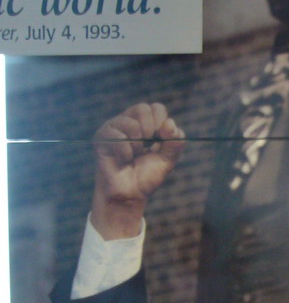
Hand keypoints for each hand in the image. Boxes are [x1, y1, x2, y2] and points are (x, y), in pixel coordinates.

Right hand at [92, 102, 184, 238]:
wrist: (130, 194)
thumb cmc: (147, 176)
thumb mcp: (168, 160)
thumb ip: (175, 142)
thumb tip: (170, 123)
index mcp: (145, 123)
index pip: (156, 108)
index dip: (162, 123)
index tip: (161, 140)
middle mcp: (128, 121)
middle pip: (143, 108)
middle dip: (150, 131)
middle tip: (146, 148)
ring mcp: (113, 127)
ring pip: (131, 124)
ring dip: (137, 146)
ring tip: (133, 156)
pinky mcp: (101, 138)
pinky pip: (118, 138)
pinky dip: (126, 154)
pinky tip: (123, 161)